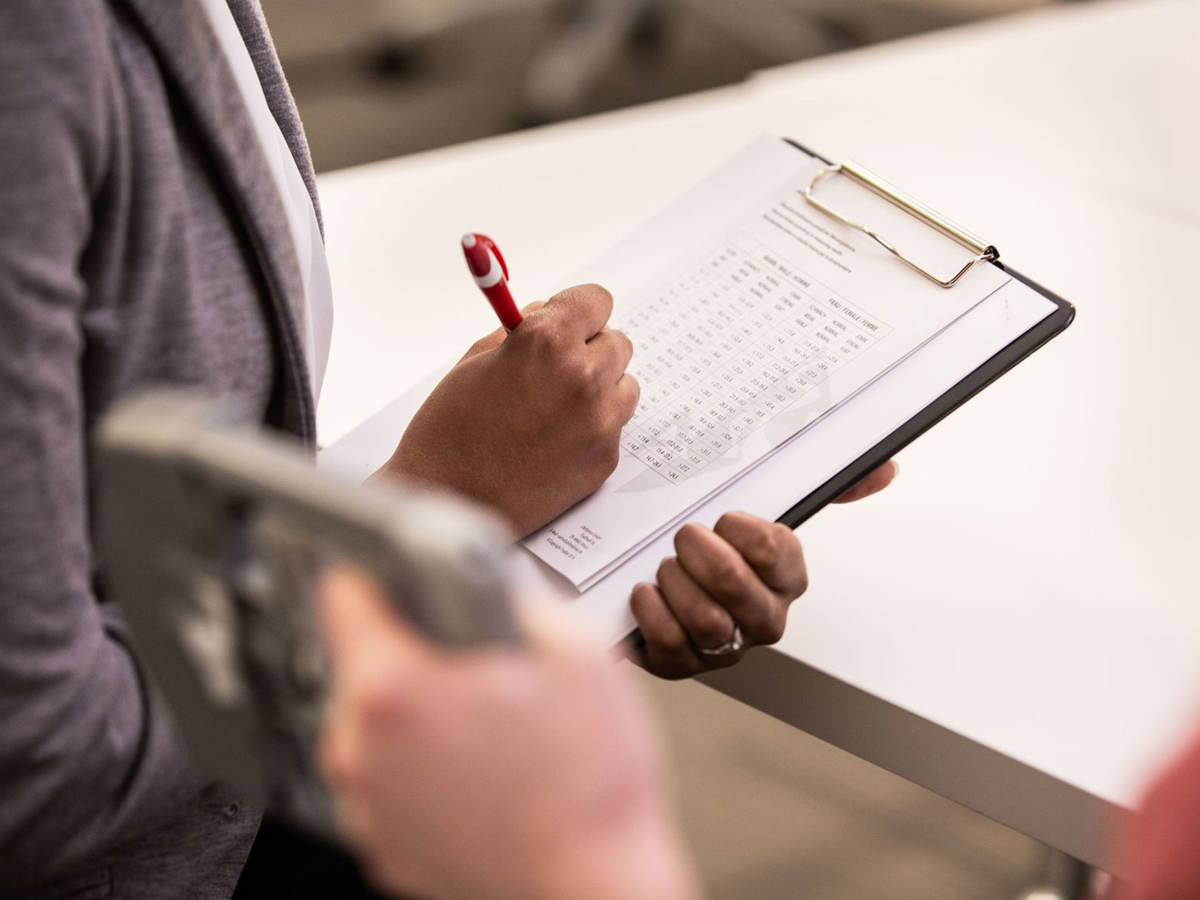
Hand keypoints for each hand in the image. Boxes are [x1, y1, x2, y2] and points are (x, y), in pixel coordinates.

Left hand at [316, 569, 699, 899]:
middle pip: (362, 659)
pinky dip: (421, 767)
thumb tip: (483, 577)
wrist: (592, 888)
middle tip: (479, 665)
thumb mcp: (576, 651)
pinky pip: (388, 777)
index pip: (342, 590)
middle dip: (414, 649)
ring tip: (491, 728)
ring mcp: (366, 802)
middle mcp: (360, 747)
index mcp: (394, 686)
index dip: (379, 570)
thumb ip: (512, 595)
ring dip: (418, 711)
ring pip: (375, 722)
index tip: (396, 571)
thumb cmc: (589, 786)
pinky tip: (482, 772)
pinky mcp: (380, 843)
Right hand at [380, 285, 637, 536]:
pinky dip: (593, 427)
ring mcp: (600, 420)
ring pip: (624, 384)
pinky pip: (614, 426)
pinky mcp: (605, 458)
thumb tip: (548, 315)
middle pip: (617, 343)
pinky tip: (555, 440)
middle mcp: (582, 376)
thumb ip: (521, 333)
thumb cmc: (449, 431)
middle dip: (589, 350)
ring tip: (557, 407)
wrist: (448, 500)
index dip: (579, 311)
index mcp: (547, 341)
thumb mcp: (474, 361)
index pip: (596, 301)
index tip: (568, 321)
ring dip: (600, 388)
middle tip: (556, 368)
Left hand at [631, 460, 897, 677]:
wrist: (656, 581)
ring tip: (664, 566)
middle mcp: (762, 618)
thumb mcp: (761, 511)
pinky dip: (652, 612)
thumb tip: (885, 470)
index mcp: (786, 578)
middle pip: (737, 590)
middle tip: (683, 536)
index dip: (744, 532)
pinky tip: (644, 591)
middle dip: (702, 555)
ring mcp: (723, 647)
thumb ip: (829, 488)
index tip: (723, 518)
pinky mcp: (681, 665)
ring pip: (706, 621)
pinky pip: (670, 644)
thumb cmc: (715, 548)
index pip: (778, 553)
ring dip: (677, 584)